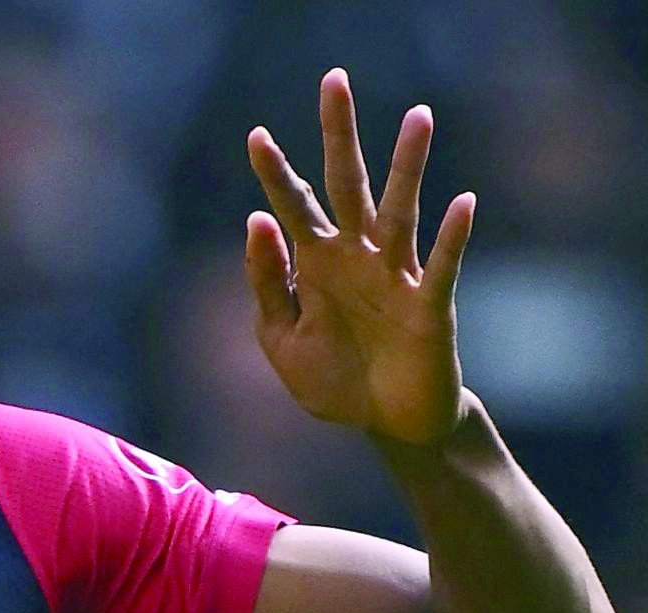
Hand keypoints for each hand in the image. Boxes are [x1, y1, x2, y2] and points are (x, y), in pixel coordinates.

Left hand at [244, 69, 473, 447]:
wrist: (384, 425)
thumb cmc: (335, 380)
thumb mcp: (281, 339)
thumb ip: (266, 285)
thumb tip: (255, 222)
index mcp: (316, 265)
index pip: (292, 208)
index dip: (275, 174)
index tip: (255, 135)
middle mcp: (357, 258)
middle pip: (346, 185)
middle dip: (339, 136)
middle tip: (333, 81)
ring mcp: (395, 277)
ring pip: (400, 211)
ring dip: (409, 166)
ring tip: (417, 116)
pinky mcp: (429, 306)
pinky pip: (440, 267)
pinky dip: (451, 238)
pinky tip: (463, 203)